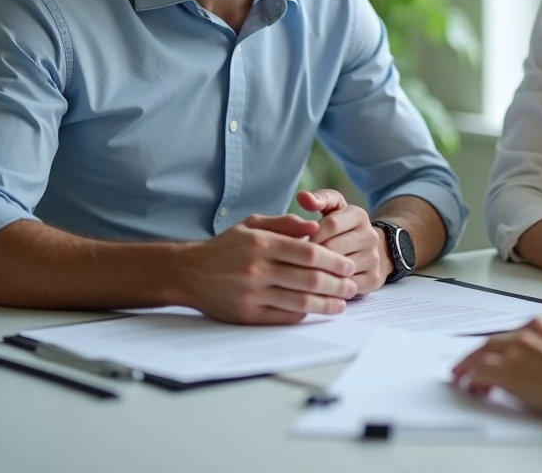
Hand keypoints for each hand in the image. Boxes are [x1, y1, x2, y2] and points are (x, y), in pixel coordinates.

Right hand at [177, 213, 356, 323]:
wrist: (189, 273)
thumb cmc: (226, 247)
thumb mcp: (252, 224)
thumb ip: (285, 223)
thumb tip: (315, 226)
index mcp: (262, 244)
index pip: (308, 253)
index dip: (333, 261)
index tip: (348, 265)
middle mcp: (257, 269)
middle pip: (309, 279)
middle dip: (336, 284)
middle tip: (351, 286)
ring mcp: (252, 294)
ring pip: (299, 302)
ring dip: (326, 304)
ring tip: (341, 304)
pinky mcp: (247, 314)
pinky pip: (283, 317)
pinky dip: (303, 315)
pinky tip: (315, 311)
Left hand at [298, 189, 388, 296]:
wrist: (375, 249)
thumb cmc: (343, 228)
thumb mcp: (334, 208)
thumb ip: (319, 199)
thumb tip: (301, 196)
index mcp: (359, 215)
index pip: (329, 224)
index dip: (310, 235)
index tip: (297, 243)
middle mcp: (370, 236)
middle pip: (332, 248)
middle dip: (312, 256)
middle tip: (296, 262)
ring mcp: (374, 258)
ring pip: (339, 269)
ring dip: (319, 273)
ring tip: (305, 273)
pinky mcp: (374, 279)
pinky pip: (346, 287)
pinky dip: (330, 288)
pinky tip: (318, 287)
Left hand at [451, 318, 541, 417]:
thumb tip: (533, 360)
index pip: (509, 333)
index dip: (496, 347)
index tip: (489, 354)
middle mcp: (527, 331)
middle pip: (492, 340)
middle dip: (476, 354)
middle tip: (465, 366)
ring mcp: (516, 350)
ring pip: (482, 354)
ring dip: (470, 367)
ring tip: (462, 379)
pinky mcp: (508, 370)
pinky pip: (481, 372)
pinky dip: (473, 380)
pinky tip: (473, 388)